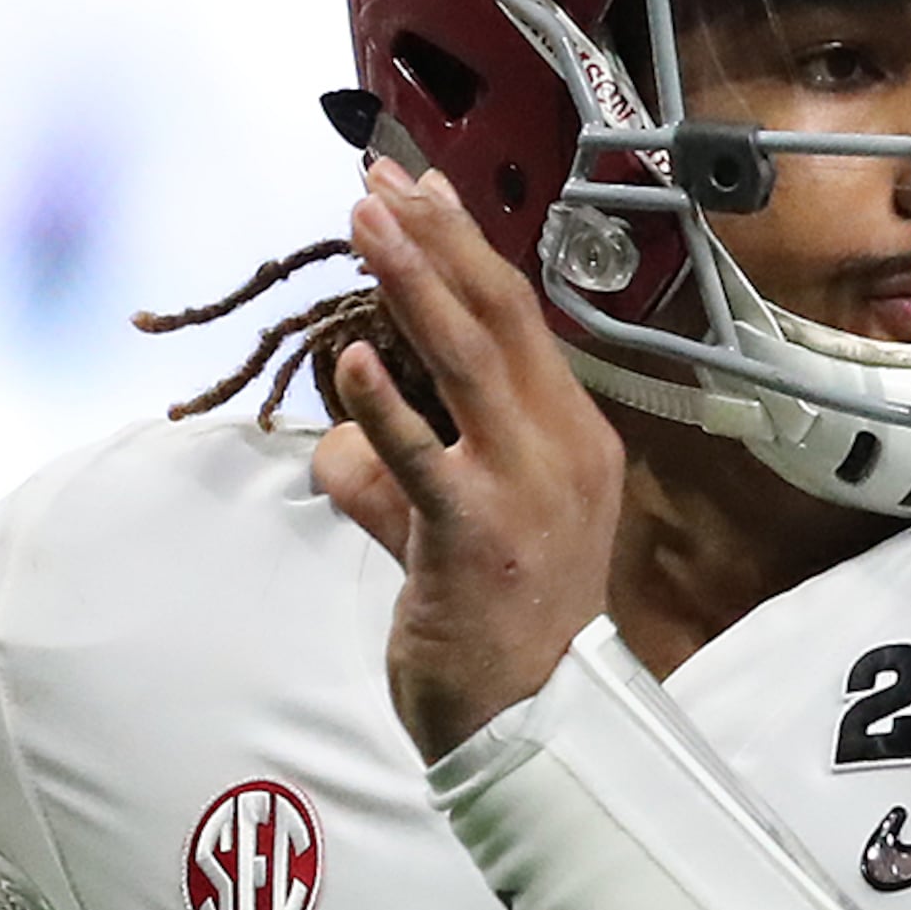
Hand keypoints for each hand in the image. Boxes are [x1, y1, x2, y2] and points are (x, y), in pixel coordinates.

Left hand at [312, 160, 624, 758]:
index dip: (466, 248)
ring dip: (416, 284)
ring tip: (368, 223)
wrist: (531, 728)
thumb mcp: (452, 533)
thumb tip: (340, 445)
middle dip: (440, 239)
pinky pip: (428, 458)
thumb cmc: (497, 631)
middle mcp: (562, 449)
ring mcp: (527, 490)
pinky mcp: (478, 537)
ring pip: (472, 362)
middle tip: (384, 181)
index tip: (418, 190)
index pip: (519, 319)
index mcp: (570, 437)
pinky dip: (387, 406)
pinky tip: (352, 361)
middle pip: (503, 316)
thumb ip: (397, 482)